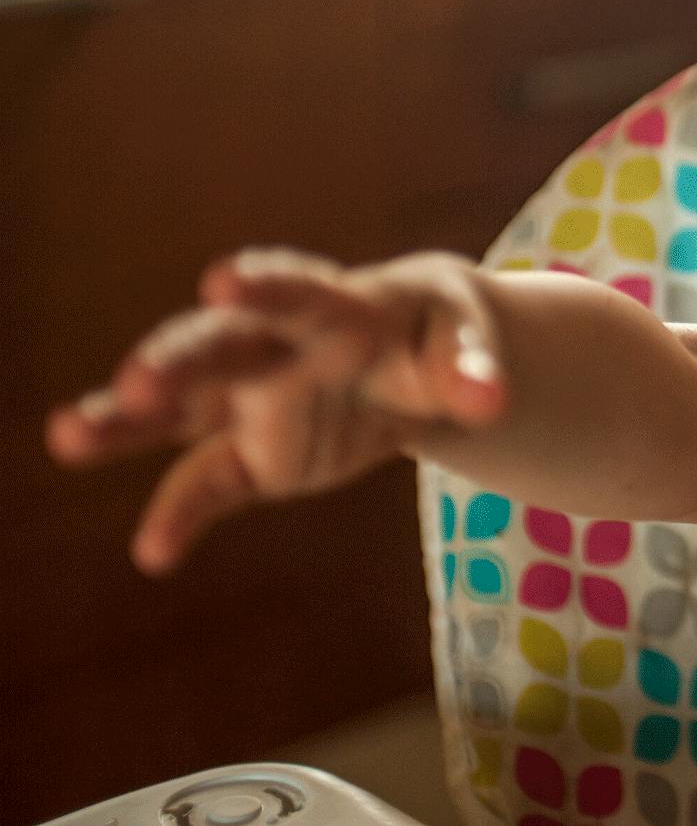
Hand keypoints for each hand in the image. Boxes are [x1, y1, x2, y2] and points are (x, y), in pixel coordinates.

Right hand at [46, 247, 507, 575]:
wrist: (430, 363)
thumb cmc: (443, 332)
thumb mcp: (469, 338)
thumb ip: (473, 369)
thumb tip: (489, 402)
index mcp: (334, 304)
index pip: (295, 289)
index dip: (264, 282)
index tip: (223, 279)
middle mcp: (275, 347)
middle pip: (216, 346)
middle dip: (175, 361)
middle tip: (136, 384)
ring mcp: (255, 401)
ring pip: (181, 409)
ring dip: (128, 423)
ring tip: (70, 435)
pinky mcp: (254, 457)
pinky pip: (210, 485)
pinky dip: (183, 515)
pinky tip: (156, 553)